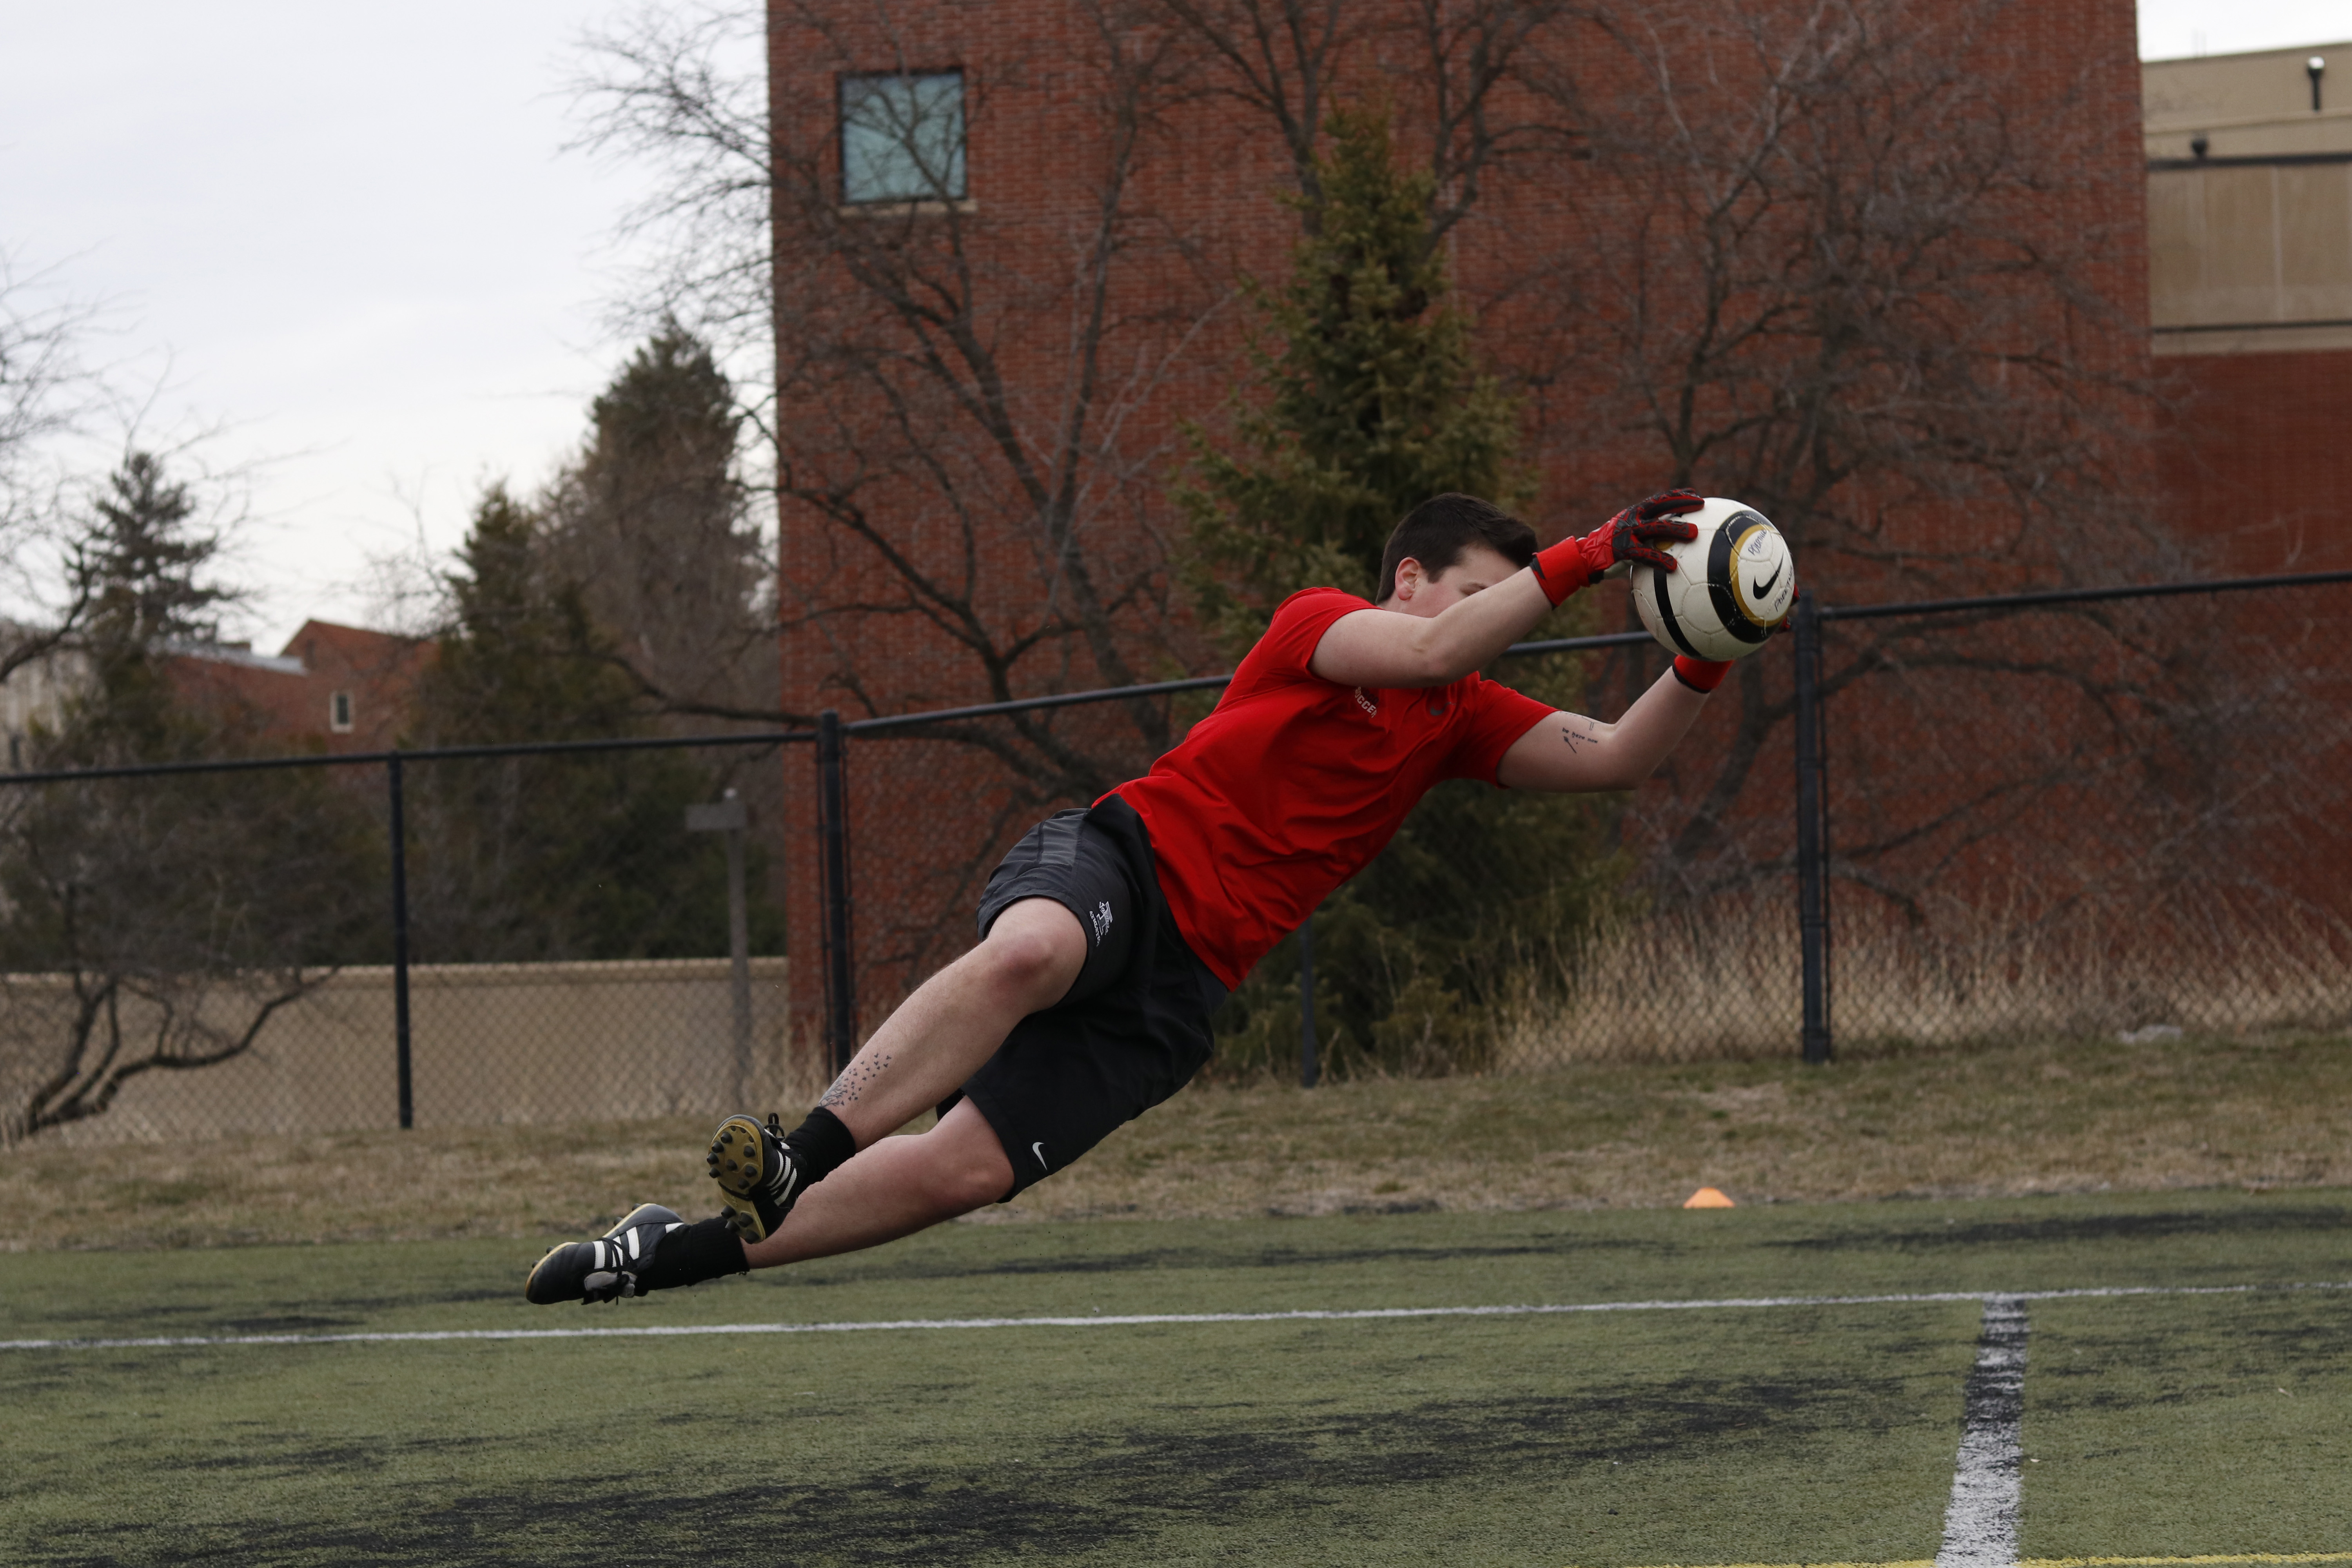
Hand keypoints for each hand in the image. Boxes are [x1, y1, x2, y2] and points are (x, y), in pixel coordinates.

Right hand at [1578, 489, 1703, 575]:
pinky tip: (1673, 566)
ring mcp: (1627, 533)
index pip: (1658, 500)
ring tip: (1694, 533)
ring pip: (1656, 528)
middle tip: (1701, 504)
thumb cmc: (1609, 550)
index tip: (1695, 493)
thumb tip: (1667, 542)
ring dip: (1677, 529)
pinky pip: (1645, 555)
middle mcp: (1631, 519)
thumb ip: (1645, 536)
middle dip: (1681, 503)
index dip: (1676, 495)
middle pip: (1660, 507)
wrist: (1585, 558)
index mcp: (1633, 513)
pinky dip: (1660, 560)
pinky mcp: (1623, 550)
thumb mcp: (1626, 536)